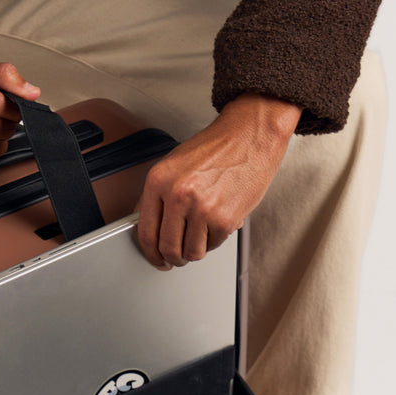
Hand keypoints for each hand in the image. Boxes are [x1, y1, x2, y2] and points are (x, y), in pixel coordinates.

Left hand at [136, 93, 301, 268]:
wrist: (250, 135)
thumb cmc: (216, 149)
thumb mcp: (174, 165)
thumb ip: (158, 196)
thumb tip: (148, 227)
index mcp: (159, 180)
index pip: (145, 232)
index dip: (150, 253)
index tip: (155, 258)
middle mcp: (178, 195)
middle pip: (167, 248)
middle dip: (172, 259)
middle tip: (177, 258)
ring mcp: (202, 209)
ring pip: (191, 253)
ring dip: (194, 252)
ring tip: (199, 236)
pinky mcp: (225, 219)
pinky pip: (213, 245)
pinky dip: (214, 240)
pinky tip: (217, 222)